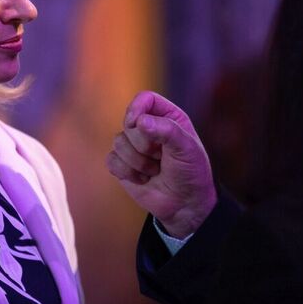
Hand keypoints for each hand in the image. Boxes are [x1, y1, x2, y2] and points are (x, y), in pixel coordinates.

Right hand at [106, 91, 216, 237]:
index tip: (136, 122)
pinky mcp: (122, 164)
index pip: (145, 99)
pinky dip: (128, 173)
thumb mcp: (187, 148)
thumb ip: (166, 130)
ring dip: (138, 162)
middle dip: (144, 145)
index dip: (137, 108)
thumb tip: (139, 121)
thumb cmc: (191, 172)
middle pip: (129, 123)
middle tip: (162, 158)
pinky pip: (112, 161)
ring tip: (155, 170)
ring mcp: (133, 146)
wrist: (185, 204)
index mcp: (166, 117)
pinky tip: (143, 179)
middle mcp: (148, 128)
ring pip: (118, 142)